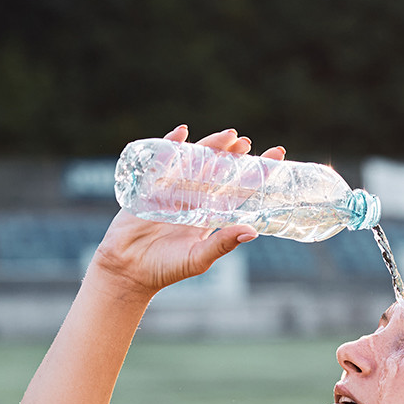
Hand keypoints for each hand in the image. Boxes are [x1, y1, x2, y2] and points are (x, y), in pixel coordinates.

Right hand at [90, 125, 286, 297]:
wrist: (128, 269)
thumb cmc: (166, 268)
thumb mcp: (199, 257)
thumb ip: (223, 244)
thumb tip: (253, 230)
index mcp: (210, 217)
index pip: (237, 192)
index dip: (255, 176)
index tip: (275, 158)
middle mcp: (194, 200)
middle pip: (218, 172)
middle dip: (233, 156)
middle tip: (247, 143)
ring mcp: (173, 191)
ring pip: (195, 163)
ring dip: (211, 147)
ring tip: (229, 136)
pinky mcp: (151, 186)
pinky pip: (162, 161)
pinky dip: (171, 145)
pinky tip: (182, 133)